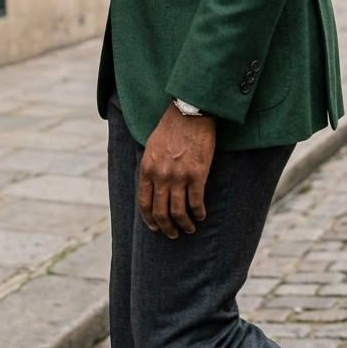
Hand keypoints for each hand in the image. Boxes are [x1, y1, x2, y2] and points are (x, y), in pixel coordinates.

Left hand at [138, 103, 215, 238]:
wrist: (189, 113)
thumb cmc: (171, 127)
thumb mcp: (152, 147)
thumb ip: (151, 167)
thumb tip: (153, 184)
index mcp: (147, 169)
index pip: (144, 203)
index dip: (149, 219)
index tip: (155, 227)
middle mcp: (161, 176)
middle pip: (161, 212)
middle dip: (167, 227)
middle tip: (173, 234)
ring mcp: (179, 177)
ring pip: (179, 212)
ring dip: (185, 224)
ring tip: (190, 229)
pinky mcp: (197, 175)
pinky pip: (196, 202)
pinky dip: (199, 212)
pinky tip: (202, 215)